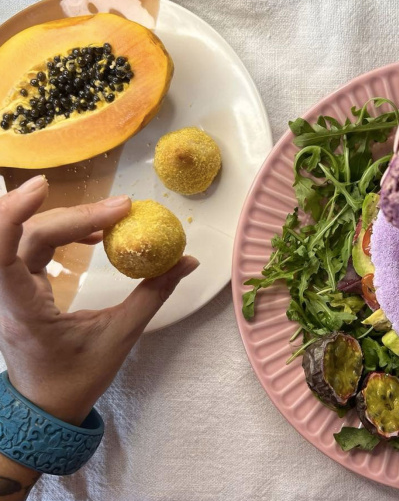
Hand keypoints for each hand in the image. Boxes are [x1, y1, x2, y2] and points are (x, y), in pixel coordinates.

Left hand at [0, 175, 198, 425]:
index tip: (44, 186)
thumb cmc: (77, 378)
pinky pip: (32, 247)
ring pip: (26, 237)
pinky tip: (91, 234)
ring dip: (68, 219)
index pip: (3, 255)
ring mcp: (11, 290)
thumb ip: (152, 295)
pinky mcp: (21, 287)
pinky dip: (63, 232)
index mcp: (24, 311)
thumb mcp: (120, 337)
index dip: (13, 214)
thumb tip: (186, 262)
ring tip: (110, 215)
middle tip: (121, 207)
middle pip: (26, 236)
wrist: (47, 406)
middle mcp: (9, 295)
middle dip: (74, 215)